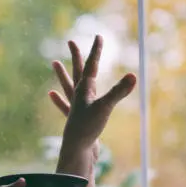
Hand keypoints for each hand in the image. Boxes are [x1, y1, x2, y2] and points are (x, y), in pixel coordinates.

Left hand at [49, 35, 135, 174]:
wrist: (77, 150)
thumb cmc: (88, 128)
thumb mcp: (106, 108)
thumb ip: (119, 91)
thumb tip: (134, 75)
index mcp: (85, 89)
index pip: (91, 65)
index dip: (96, 50)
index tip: (99, 36)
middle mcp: (78, 96)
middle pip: (77, 71)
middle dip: (76, 56)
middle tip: (70, 41)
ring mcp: (75, 108)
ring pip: (68, 86)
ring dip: (62, 74)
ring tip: (53, 63)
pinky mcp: (75, 120)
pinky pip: (65, 106)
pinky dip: (58, 99)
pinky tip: (51, 94)